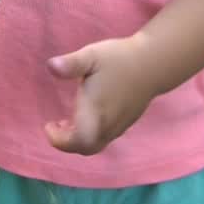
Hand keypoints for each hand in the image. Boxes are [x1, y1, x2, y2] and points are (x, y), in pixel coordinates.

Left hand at [43, 36, 158, 155]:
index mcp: (96, 110)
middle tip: (56, 126)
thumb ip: (71, 64)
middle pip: (87, 148)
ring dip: (79, 138)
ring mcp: (120, 124)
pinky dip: (92, 133)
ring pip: (97, 144)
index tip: (50, 125)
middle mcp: (109, 123)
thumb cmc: (119, 58)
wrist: (153, 63)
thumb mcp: (92, 56)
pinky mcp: (128, 121)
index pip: (79, 141)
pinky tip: (88, 115)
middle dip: (68, 143)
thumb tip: (50, 66)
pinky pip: (106, 137)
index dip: (61, 140)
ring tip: (67, 121)